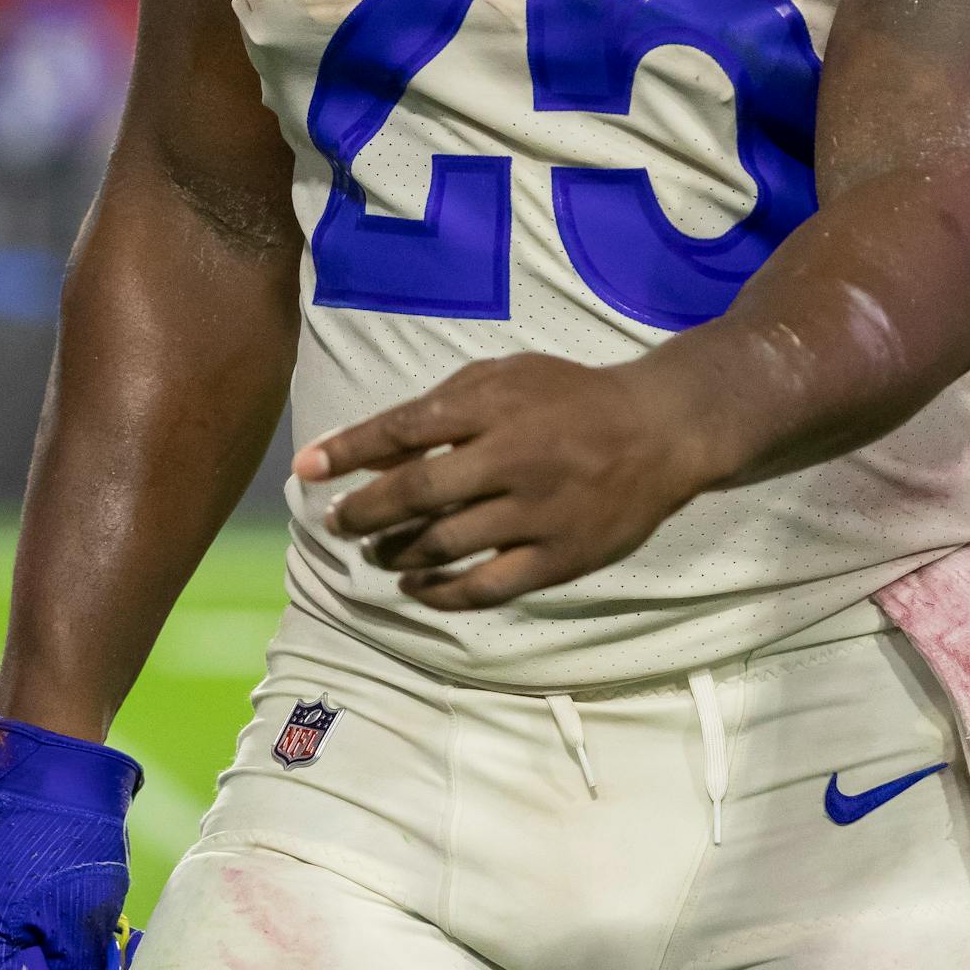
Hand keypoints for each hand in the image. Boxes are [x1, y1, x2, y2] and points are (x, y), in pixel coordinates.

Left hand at [297, 350, 725, 607]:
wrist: (662, 431)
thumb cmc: (572, 398)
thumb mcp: (510, 376)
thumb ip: (446, 404)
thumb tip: (375, 443)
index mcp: (497, 405)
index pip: (404, 429)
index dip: (349, 450)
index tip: (307, 467)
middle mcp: (514, 457)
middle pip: (416, 493)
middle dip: (363, 511)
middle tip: (337, 522)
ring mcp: (538, 513)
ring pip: (445, 544)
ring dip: (396, 551)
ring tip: (375, 551)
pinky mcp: (559, 558)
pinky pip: (486, 587)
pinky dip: (440, 592)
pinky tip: (416, 587)